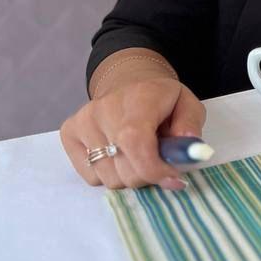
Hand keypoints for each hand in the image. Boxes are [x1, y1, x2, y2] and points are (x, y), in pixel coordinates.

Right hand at [59, 76, 205, 190]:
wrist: (129, 81)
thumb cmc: (161, 98)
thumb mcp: (187, 104)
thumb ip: (191, 126)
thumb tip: (191, 151)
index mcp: (138, 98)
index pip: (135, 142)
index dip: (154, 169)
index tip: (174, 179)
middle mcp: (103, 109)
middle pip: (124, 168)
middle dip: (148, 174)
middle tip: (158, 160)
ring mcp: (83, 122)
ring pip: (109, 178)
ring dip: (129, 175)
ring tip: (138, 153)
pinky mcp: (69, 134)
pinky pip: (92, 177)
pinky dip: (110, 174)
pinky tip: (118, 154)